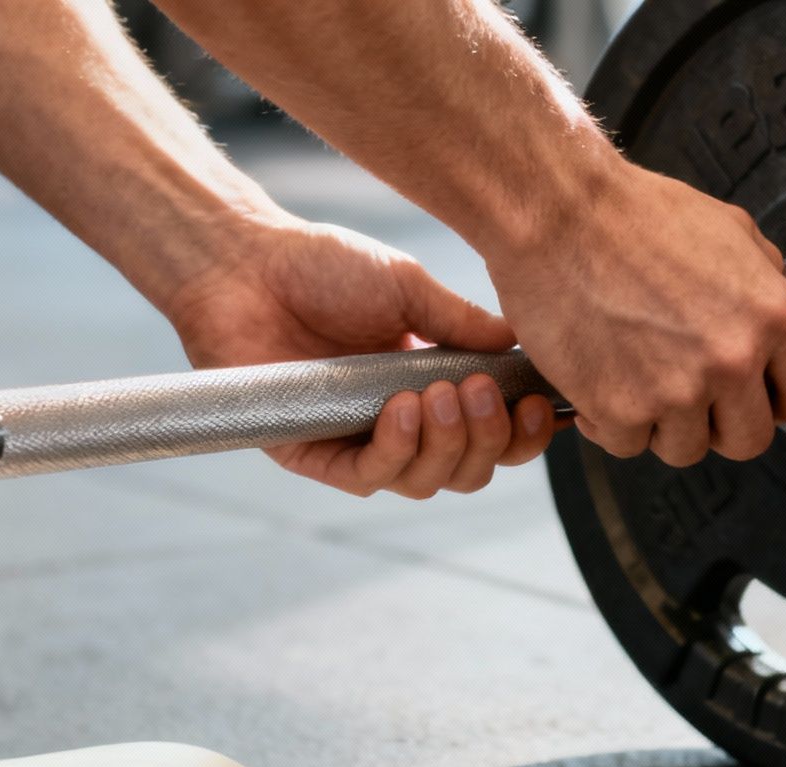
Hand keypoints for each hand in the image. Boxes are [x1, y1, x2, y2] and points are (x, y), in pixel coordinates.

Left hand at [163, 218, 558, 497]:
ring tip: (439, 395)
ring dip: (446, 445)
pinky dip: (396, 451)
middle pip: (468, 471)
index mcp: (433, 388)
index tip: (539, 407)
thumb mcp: (408, 288)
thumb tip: (521, 347)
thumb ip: (462, 323)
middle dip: (486, 440)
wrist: (246, 264)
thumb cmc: (322, 268)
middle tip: (478, 392)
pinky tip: (401, 410)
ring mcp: (358, 443)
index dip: (524, 434)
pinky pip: (368, 479)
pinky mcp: (313, 455)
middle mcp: (400, 426)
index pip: (494, 434)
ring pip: (425, 483)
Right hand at [483, 163, 785, 465]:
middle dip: (722, 425)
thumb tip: (772, 301)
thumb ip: (764, 277)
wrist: (559, 216)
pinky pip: (627, 445)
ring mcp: (677, 392)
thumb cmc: (632, 215)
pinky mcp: (621, 409)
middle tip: (694, 400)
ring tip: (639, 381)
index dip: (780, 401)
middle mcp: (732, 360)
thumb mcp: (728, 228)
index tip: (759, 399)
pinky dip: (611, 423)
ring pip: (685, 450)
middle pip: (750, 441)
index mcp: (771, 316)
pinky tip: (601, 385)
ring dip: (663, 425)